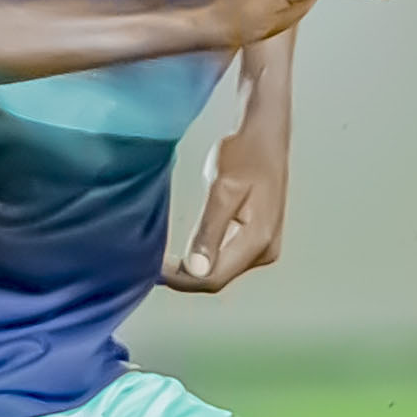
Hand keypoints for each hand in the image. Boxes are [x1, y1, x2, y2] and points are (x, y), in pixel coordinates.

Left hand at [162, 125, 284, 291]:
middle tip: (150, 262)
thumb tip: (197, 269)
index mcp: (258, 240)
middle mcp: (265, 251)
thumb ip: (209, 231)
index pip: (214, 278)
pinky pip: (225, 259)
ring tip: (162, 257)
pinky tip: (185, 251)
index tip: (152, 268)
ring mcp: (263, 248)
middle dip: (184, 276)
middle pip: (217, 279)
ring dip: (192, 269)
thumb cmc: (245, 154)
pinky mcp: (257, 241)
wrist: (265, 137)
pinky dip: (202, 258)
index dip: (181, 279)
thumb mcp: (222, 189)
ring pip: (220, 271)